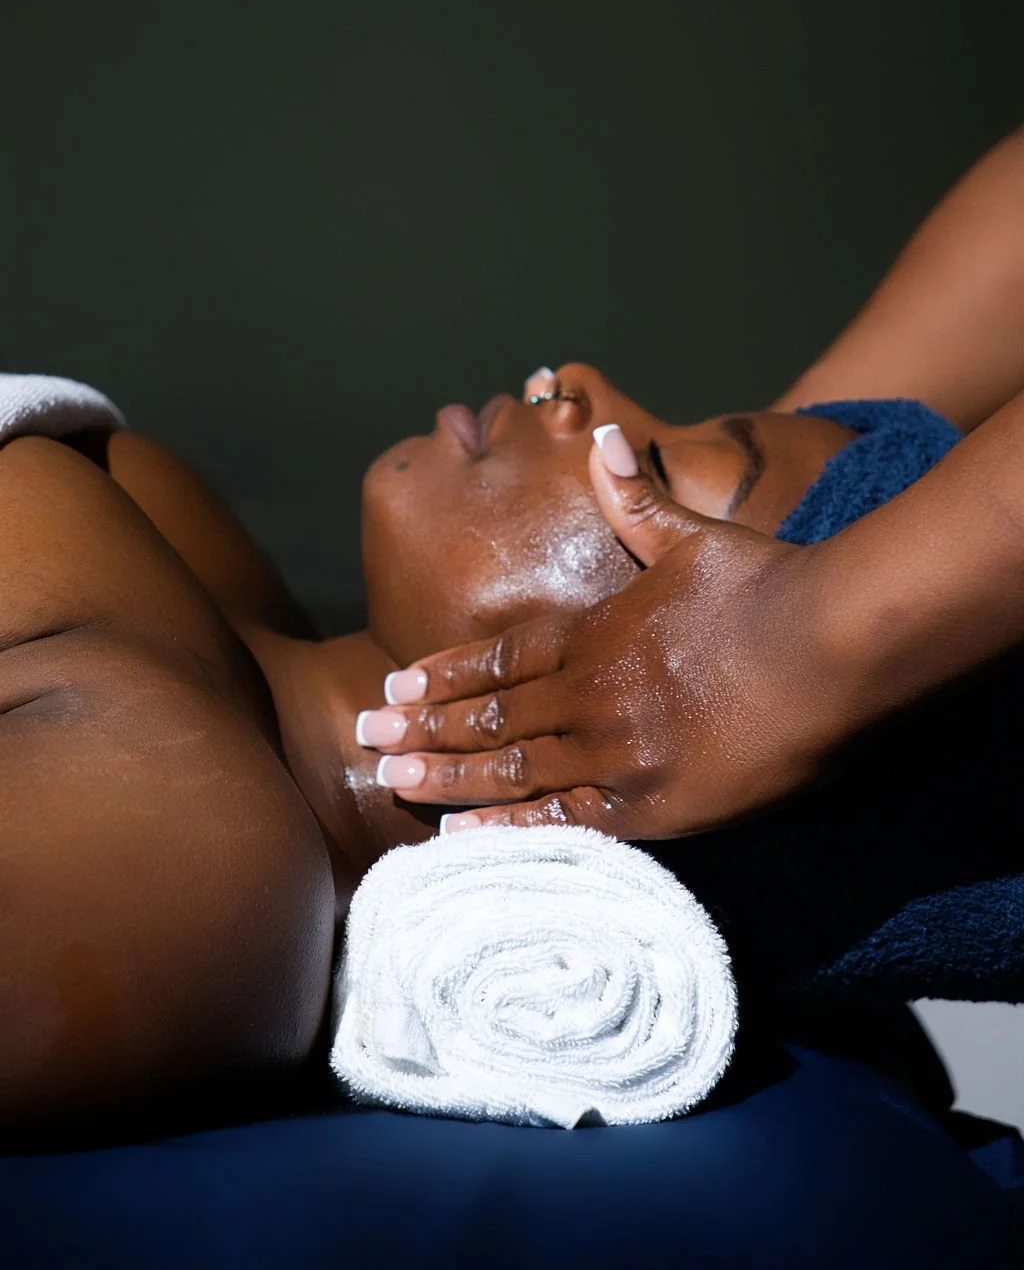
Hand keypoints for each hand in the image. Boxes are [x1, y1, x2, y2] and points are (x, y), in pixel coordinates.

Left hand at [356, 426, 855, 838]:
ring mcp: (616, 752)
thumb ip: (631, 498)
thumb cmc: (763, 583)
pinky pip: (564, 822)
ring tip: (390, 778)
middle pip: (489, 714)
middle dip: (421, 725)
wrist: (829, 643)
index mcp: (593, 631)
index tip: (394, 686)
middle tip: (362, 736)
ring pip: (511, 768)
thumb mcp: (690, 533)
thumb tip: (596, 435)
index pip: (497, 659)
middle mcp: (589, 693)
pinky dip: (508, 828)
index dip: (442, 674)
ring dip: (446, 772)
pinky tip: (460, 835)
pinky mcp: (653, 805)